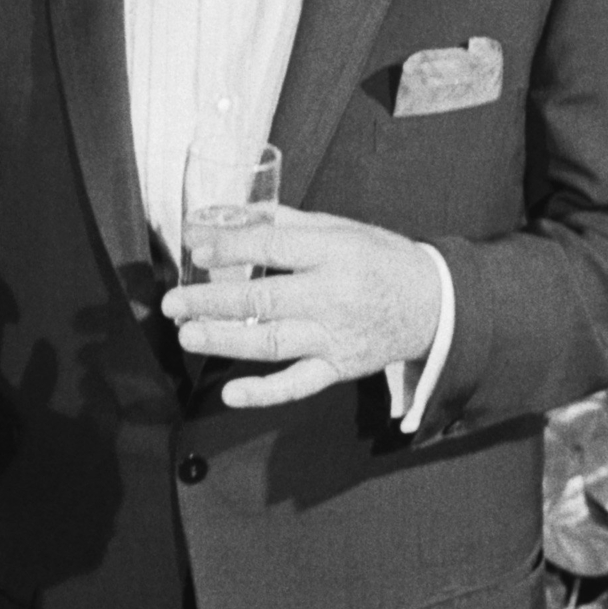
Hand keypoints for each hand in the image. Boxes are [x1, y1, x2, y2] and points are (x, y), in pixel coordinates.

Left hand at [160, 206, 440, 409]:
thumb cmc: (379, 259)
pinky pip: (298, 384)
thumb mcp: (339, 228)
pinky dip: (264, 393)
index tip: (196, 249)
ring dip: (225, 340)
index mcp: (334, 252)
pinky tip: (231, 393)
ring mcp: (336, 337)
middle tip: (173, 303)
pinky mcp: (340, 368)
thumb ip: (283, 223)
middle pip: (264, 298)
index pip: (272, 249)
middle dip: (212, 301)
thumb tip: (228, 215)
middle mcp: (334, 295)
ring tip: (188, 335)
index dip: (230, 248)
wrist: (434, 304)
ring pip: (272, 342)